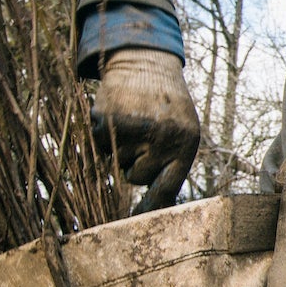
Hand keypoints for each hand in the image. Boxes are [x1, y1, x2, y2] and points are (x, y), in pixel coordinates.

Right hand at [91, 48, 199, 212]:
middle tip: (143, 135)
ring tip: (133, 120)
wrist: (146, 61)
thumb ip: (172, 163)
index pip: (167, 188)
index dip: (150, 208)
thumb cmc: (165, 104)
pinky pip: (99, 144)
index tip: (135, 224)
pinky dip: (103, 133)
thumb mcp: (182, 130)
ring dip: (119, 146)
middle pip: (136, 177)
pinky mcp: (111, 118)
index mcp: (186, 144)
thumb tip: (157, 207)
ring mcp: (138, 129)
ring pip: (115, 161)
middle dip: (134, 162)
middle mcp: (165, 138)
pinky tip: (117, 112)